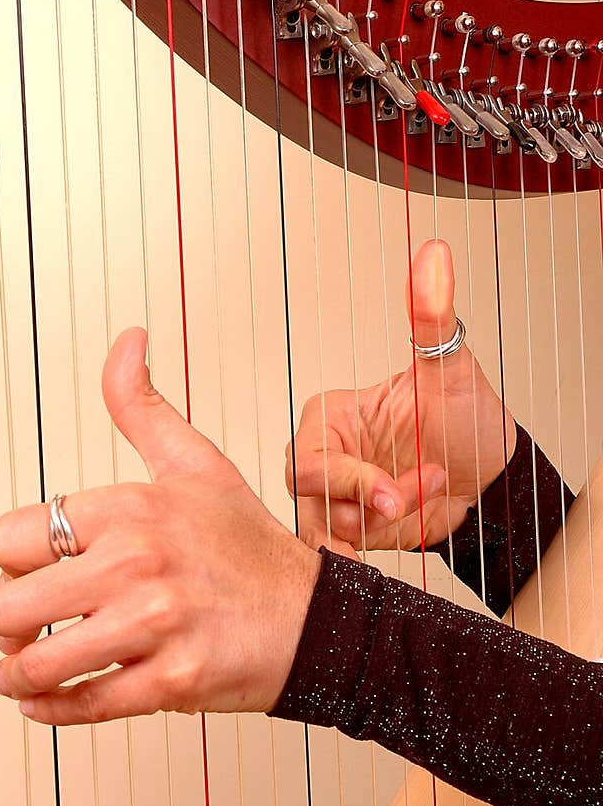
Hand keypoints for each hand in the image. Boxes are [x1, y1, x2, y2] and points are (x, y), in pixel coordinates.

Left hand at [0, 329, 320, 724]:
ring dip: (16, 675)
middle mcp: (136, 564)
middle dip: (6, 623)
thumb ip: (141, 406)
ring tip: (21, 672)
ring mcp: (153, 627)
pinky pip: (79, 707)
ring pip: (35, 665)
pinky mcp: (169, 684)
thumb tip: (127, 339)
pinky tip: (43, 701)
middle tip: (21, 627)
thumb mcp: (195, 463)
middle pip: (7, 607)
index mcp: (130, 508)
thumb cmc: (247, 546)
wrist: (318, 619)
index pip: (9, 538)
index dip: (8, 561)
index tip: (26, 571)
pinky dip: (47, 711)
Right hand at [288, 239, 515, 551]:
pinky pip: (351, 549)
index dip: (349, 478)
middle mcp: (325, 457)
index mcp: (330, 418)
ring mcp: (338, 497)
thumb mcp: (451, 370)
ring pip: (336, 528)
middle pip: (314, 497)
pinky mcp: (353, 530)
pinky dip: (381, 543)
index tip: (389, 490)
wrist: (494, 477)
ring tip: (433, 488)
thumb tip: (433, 255)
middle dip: (367, 505)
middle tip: (405, 500)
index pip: (311, 456)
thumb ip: (433, 315)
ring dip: (389, 520)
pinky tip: (415, 518)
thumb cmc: (468, 420)